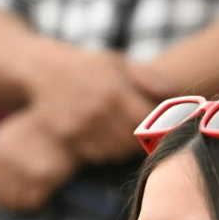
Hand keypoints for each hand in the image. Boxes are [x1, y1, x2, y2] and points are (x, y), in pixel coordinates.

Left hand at [0, 108, 79, 210]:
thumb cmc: (39, 128)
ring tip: (29, 198)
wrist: (64, 121)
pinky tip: (41, 197)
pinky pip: (33, 201)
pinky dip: (35, 203)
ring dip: (21, 203)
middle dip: (6, 199)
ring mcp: (25, 170)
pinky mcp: (43, 178)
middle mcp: (8, 159)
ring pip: (14, 200)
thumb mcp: (11, 133)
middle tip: (17, 200)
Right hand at [28, 45, 159, 161]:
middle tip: (142, 131)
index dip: (160, 126)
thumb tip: (177, 95)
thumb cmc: (87, 67)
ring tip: (118, 131)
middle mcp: (99, 111)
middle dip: (142, 138)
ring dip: (123, 147)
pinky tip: (102, 137)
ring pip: (117, 152)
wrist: (41, 71)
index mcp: (115, 91)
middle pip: (134, 141)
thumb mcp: (118, 63)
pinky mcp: (70, 142)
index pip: (149, 121)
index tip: (164, 126)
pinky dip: (105, 151)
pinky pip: (99, 156)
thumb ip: (148, 79)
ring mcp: (82, 129)